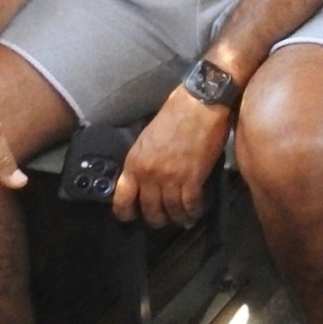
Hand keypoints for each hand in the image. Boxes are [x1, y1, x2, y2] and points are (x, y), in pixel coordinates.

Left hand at [112, 88, 230, 227]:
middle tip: (163, 219)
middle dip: (156, 218)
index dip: (126, 212)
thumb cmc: (175, 114)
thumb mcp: (148, 138)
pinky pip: (190, 204)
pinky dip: (193, 211)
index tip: (132, 216)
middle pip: (149, 209)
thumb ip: (144, 160)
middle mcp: (149, 174)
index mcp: (134, 162)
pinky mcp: (193, 178)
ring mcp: (171, 178)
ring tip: (182, 219)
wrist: (200, 103)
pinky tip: (195, 212)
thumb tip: (147, 177)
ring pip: (171, 210)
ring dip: (177, 217)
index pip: (122, 199)